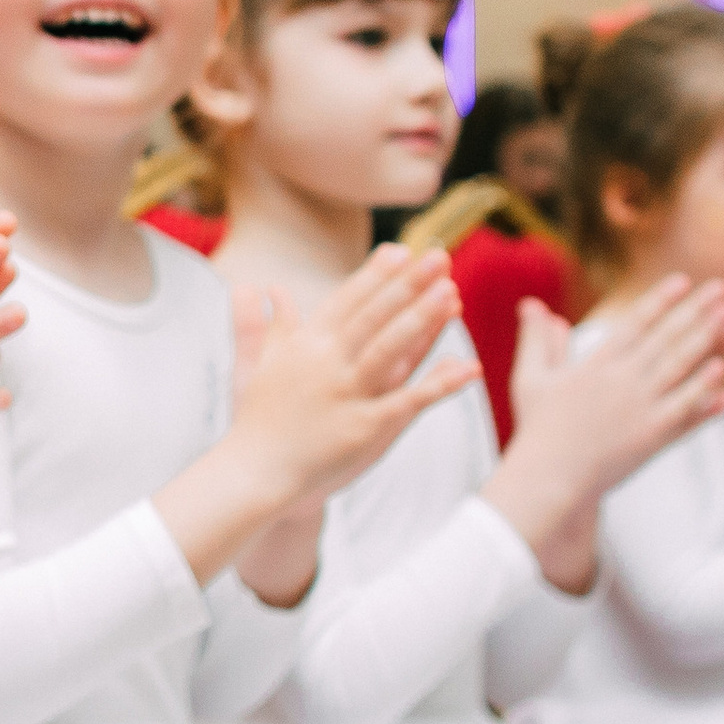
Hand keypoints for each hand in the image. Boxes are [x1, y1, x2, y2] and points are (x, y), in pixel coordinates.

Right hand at [227, 245, 476, 510]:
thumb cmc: (256, 419)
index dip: (375, 275)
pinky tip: (468, 367)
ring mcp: (347, 395)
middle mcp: (327, 363)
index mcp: (304, 346)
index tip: (401, 250)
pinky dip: (439, 384)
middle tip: (439, 255)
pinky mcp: (364, 428)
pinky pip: (409, 401)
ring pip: (391, 349)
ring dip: (424, 319)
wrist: (254, 472)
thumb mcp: (257, 363)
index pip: (346, 301)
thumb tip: (266, 287)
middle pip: (374, 316)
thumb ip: (265, 323)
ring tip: (453, 291)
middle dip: (407, 284)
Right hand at [487, 277, 723, 584]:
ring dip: (708, 340)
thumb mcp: (530, 378)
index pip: (635, 323)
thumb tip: (532, 305)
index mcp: (596, 364)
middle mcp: (623, 381)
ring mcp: (641, 408)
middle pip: (667, 338)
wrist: (549, 478)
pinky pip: (687, 409)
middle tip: (721, 290)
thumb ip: (537, 340)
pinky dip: (705, 391)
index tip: (683, 281)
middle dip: (696, 310)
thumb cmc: (538, 429)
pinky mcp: (653, 435)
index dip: (661, 299)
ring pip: (682, 367)